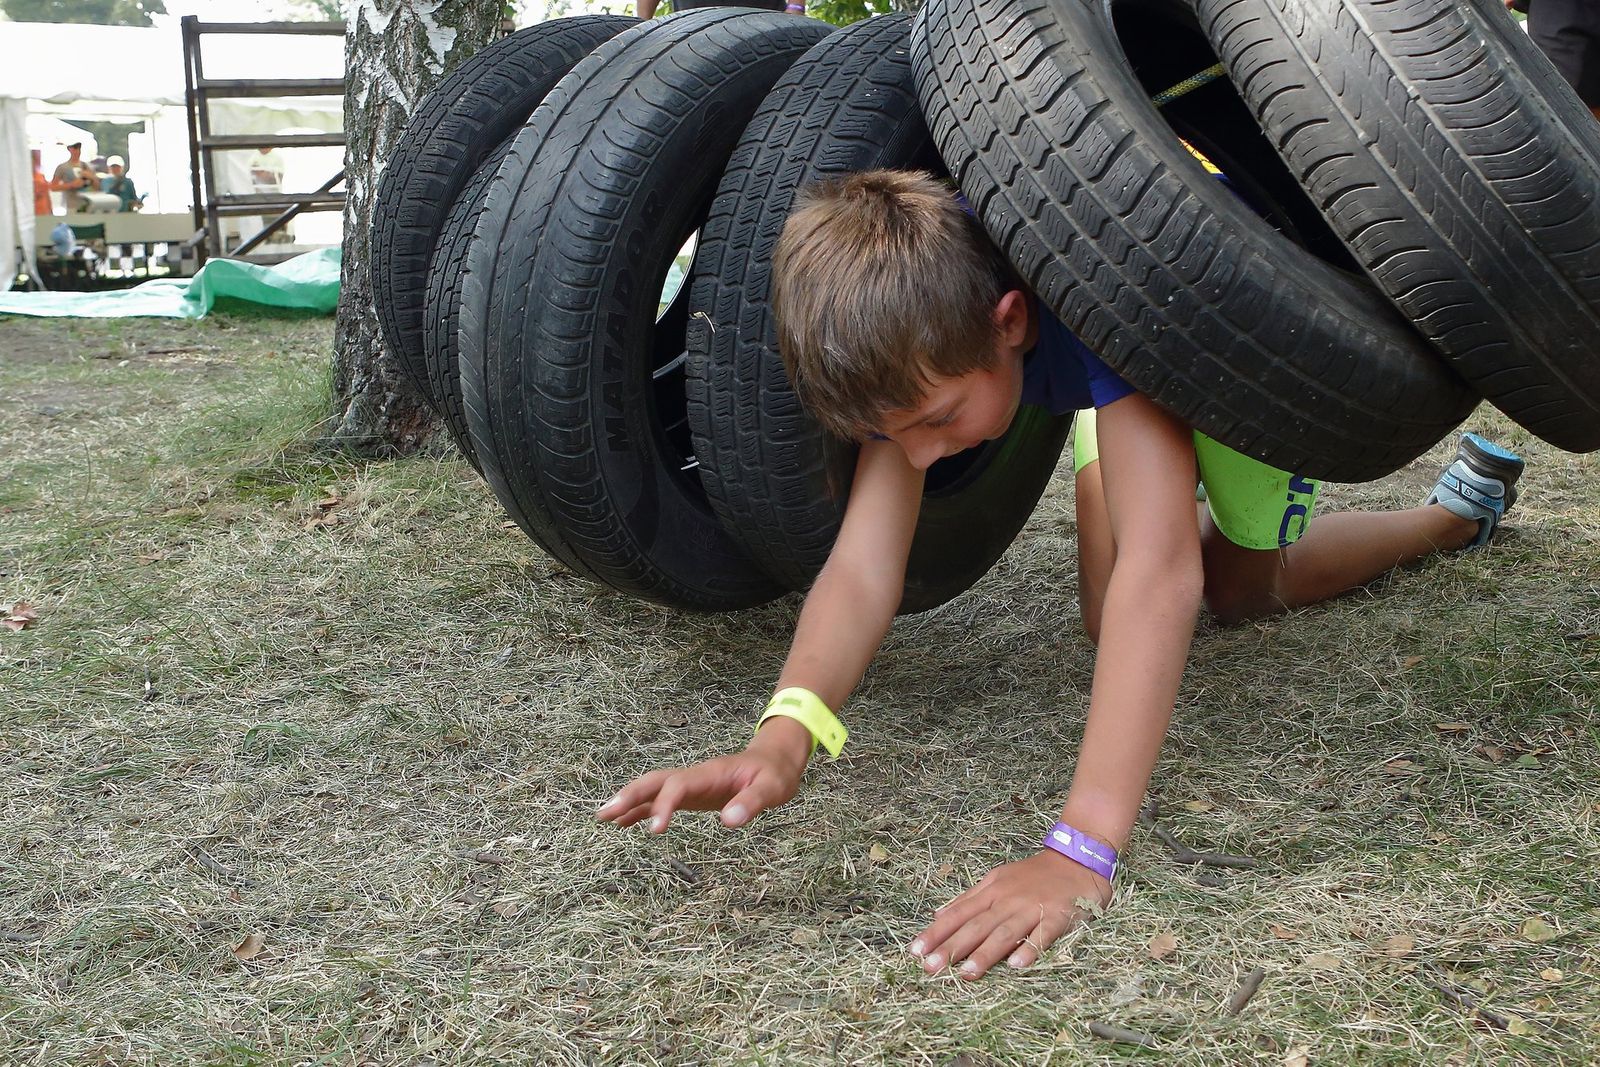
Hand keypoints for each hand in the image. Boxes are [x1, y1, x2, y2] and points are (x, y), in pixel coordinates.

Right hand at [596, 716, 811, 830]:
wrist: (775, 760)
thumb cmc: (775, 773)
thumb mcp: (772, 788)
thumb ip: (753, 802)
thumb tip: (730, 821)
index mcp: (710, 773)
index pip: (678, 786)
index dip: (664, 805)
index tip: (655, 831)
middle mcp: (694, 777)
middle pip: (654, 782)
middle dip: (629, 795)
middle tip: (604, 814)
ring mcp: (691, 785)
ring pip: (653, 790)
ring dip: (629, 801)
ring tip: (603, 818)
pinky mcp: (692, 796)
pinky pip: (661, 801)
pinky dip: (642, 811)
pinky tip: (624, 824)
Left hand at [909, 850, 1111, 978]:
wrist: (1076, 858)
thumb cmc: (1033, 875)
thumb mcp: (996, 880)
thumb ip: (968, 899)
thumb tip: (937, 915)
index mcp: (990, 891)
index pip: (957, 914)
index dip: (936, 933)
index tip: (915, 951)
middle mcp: (1007, 900)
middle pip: (976, 926)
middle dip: (952, 947)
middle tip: (931, 968)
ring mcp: (1032, 907)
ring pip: (1005, 932)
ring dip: (985, 953)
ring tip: (967, 973)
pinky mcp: (1058, 916)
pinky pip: (1042, 934)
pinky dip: (1030, 949)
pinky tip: (1017, 965)